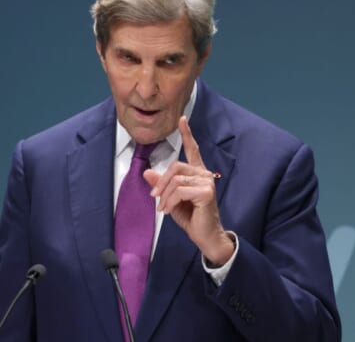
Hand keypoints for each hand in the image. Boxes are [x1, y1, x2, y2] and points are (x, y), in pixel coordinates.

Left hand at [143, 116, 234, 264]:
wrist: (205, 236)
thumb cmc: (191, 217)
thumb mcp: (170, 199)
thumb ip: (161, 185)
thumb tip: (147, 172)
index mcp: (197, 173)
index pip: (193, 149)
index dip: (187, 134)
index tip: (182, 118)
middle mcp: (204, 174)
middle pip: (176, 166)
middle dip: (161, 182)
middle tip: (155, 197)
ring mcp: (207, 182)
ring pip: (176, 180)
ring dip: (164, 196)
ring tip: (163, 208)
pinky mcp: (207, 192)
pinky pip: (180, 191)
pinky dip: (170, 201)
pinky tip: (169, 210)